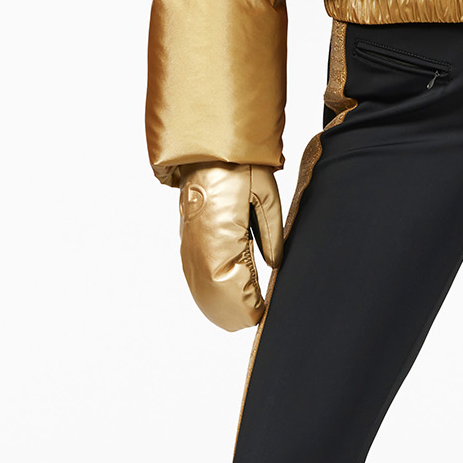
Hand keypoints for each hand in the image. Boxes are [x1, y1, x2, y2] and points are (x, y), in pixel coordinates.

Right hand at [178, 163, 283, 330]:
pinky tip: (233, 292)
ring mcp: (190, 250)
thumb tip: (275, 266)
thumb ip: (272, 236)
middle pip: (216, 304)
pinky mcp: (187, 245)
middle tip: (263, 307)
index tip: (268, 307)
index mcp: (220, 241)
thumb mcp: (267, 198)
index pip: (234, 295)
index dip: (253, 308)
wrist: (207, 150)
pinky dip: (213, 294)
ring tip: (251, 302)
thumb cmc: (239, 168)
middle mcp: (199, 252)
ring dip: (227, 305)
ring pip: (204, 297)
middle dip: (241, 311)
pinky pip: (196, 282)